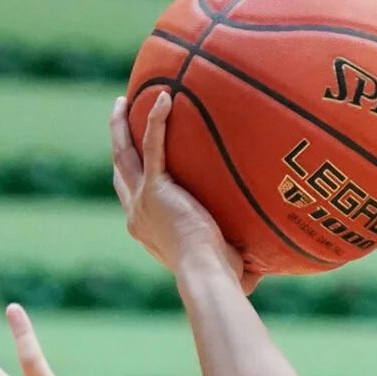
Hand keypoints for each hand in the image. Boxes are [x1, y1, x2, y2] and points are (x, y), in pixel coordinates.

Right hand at [109, 93, 253, 289]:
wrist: (206, 275)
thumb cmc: (220, 278)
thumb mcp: (220, 264)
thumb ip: (234, 262)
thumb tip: (259, 273)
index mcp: (146, 229)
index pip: (131, 196)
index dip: (129, 174)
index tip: (135, 156)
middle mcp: (136, 214)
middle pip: (119, 170)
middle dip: (117, 142)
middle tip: (119, 116)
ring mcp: (142, 200)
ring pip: (123, 154)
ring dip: (119, 126)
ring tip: (122, 101)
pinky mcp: (155, 188)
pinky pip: (152, 146)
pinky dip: (155, 121)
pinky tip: (166, 98)